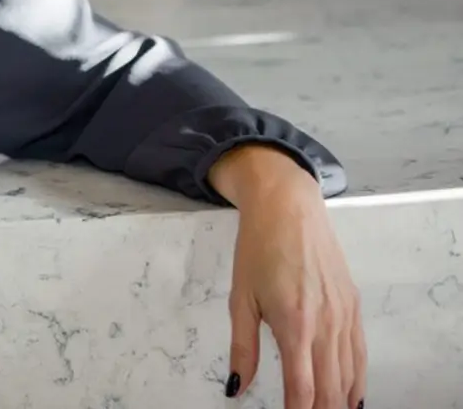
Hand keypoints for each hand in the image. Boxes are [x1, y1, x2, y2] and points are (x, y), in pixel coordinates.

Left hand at [209, 144, 364, 408]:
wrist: (288, 208)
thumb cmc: (258, 250)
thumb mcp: (240, 298)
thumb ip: (241, 348)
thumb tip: (236, 388)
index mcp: (294, 324)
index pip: (302, 387)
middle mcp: (326, 325)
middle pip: (331, 388)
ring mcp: (345, 316)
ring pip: (350, 375)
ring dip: (340, 401)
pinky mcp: (354, 307)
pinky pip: (360, 355)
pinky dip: (357, 381)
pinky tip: (350, 397)